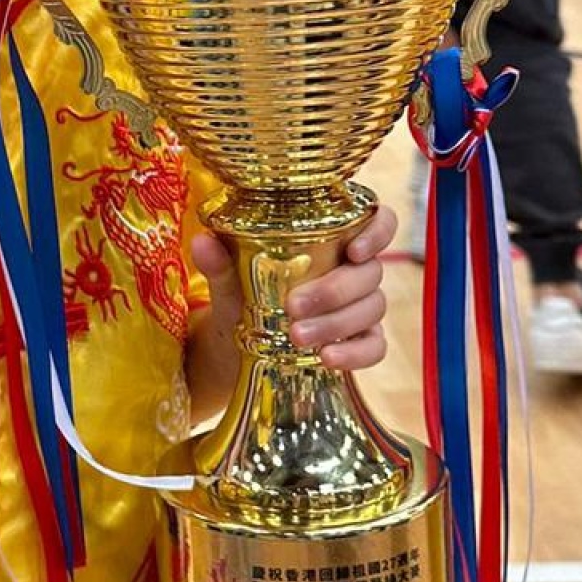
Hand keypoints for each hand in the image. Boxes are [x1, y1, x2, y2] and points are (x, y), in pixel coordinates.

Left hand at [184, 204, 397, 432]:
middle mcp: (353, 271)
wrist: (234, 348)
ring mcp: (361, 308)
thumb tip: (203, 243)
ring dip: (337, 324)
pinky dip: (355, 354)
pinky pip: (374, 347)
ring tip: (297, 337)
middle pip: (370, 273)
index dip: (378, 232)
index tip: (353, 250)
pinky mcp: (360, 342)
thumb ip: (220, 263)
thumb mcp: (229, 282)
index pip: (377, 223)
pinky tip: (327, 358)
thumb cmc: (242, 298)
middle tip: (294, 306)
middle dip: (334, 290)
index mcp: (333, 241)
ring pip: (372, 309)